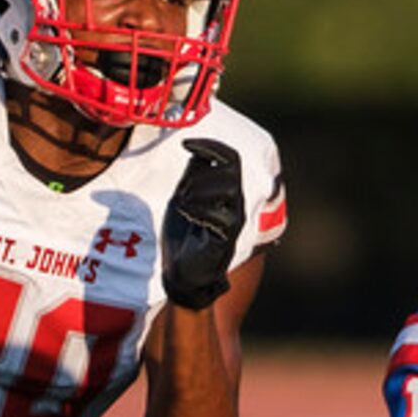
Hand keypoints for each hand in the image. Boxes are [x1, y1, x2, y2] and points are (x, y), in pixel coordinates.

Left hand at [160, 139, 244, 309]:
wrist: (183, 272)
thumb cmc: (184, 233)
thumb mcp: (184, 196)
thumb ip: (193, 176)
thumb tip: (197, 153)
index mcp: (226, 189)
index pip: (230, 157)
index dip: (210, 146)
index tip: (186, 144)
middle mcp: (235, 202)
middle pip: (230, 169)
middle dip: (200, 172)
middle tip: (182, 190)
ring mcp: (233, 221)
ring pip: (228, 188)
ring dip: (200, 189)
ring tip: (182, 203)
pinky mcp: (226, 239)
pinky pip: (221, 215)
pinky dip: (200, 209)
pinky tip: (187, 215)